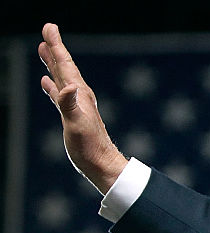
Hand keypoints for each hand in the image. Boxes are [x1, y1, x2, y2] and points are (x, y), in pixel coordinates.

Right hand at [38, 23, 127, 193]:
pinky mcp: (72, 116)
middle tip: (47, 30)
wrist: (101, 164)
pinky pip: (59, 94)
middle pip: (64, 66)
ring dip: (52, 63)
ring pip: (61, 77)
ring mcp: (76, 106)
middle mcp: (79, 96)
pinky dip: (52, 85)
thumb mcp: (77, 125)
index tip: (50, 27)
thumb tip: (67, 87)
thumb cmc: (90, 147)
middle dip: (55, 48)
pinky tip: (46, 82)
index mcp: (79, 94)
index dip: (56, 45)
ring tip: (44, 50)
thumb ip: (69, 105)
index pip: (65, 64)